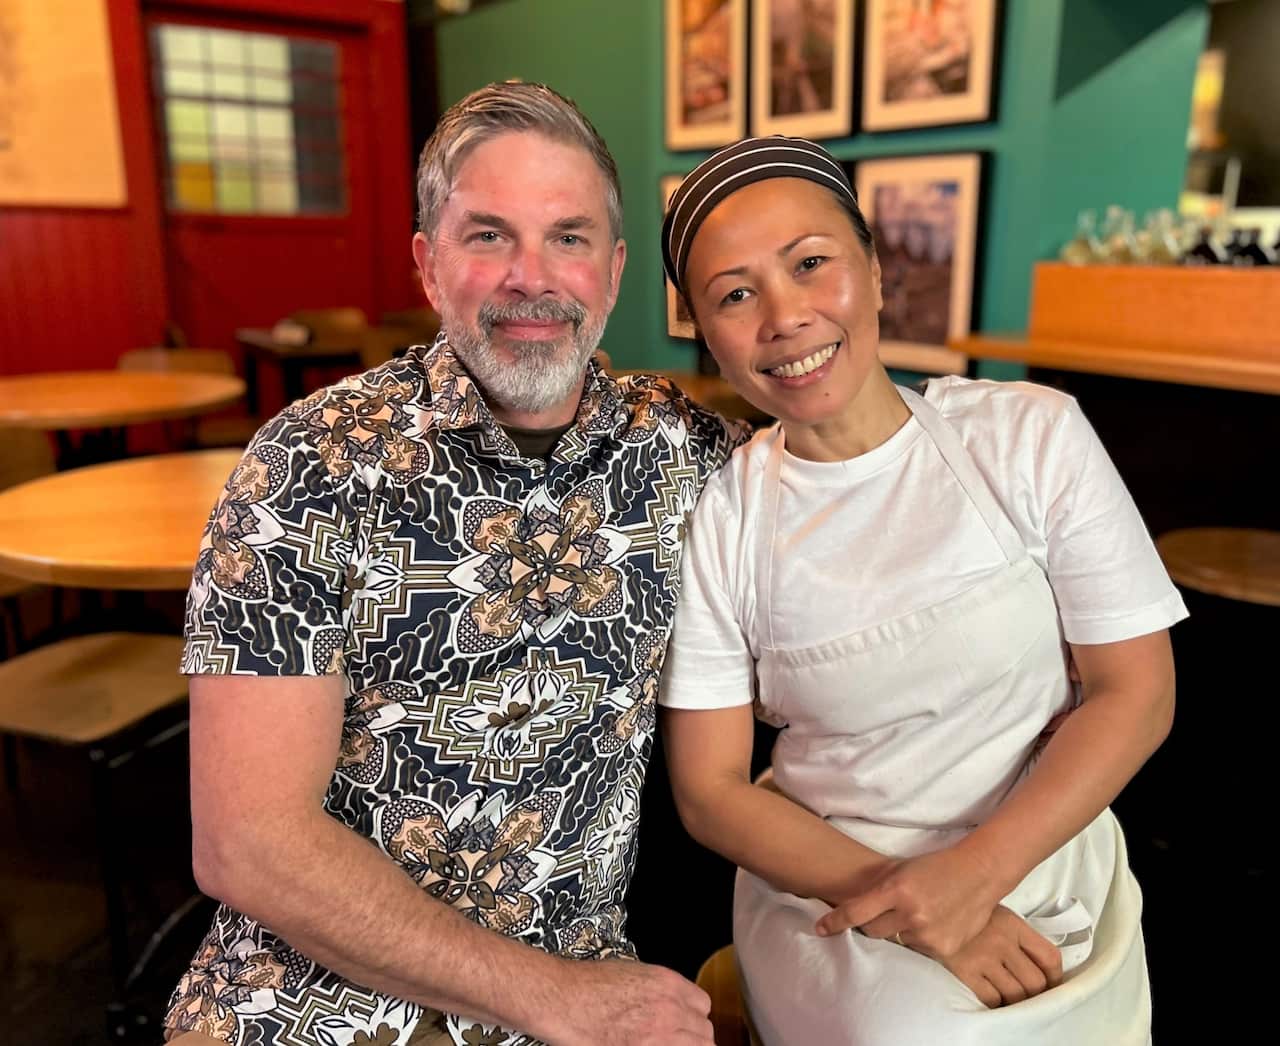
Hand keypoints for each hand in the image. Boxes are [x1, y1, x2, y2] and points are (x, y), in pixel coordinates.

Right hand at [550, 957, 713, 1044]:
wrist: (563, 999)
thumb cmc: (588, 985)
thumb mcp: (634, 973)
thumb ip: (662, 991)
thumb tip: (674, 1008)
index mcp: (668, 984)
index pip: (703, 1006)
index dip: (692, 1017)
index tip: (685, 1026)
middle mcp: (670, 1009)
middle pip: (704, 1033)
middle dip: (692, 1038)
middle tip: (674, 1041)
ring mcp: (659, 1036)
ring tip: (660, 1044)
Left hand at [815, 844, 1003, 958]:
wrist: (979, 874)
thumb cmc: (935, 867)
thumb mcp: (901, 870)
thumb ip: (877, 888)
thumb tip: (848, 906)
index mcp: (895, 889)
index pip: (855, 912)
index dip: (834, 922)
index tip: (820, 929)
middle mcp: (910, 913)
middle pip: (872, 932)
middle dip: (873, 924)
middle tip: (885, 913)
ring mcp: (927, 933)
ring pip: (895, 942)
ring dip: (899, 931)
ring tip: (918, 913)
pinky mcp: (942, 948)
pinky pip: (918, 950)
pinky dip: (920, 939)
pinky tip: (933, 923)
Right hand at [939, 906, 1063, 1008]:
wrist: (923, 908)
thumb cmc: (957, 910)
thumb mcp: (990, 911)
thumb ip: (1013, 932)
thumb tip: (1034, 960)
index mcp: (1012, 923)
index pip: (1049, 956)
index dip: (1055, 977)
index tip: (1051, 983)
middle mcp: (1001, 941)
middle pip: (1035, 982)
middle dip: (1035, 994)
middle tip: (1029, 995)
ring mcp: (983, 958)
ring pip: (1015, 995)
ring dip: (1014, 1001)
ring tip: (1009, 998)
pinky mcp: (964, 971)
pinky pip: (991, 998)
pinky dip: (995, 1003)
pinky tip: (991, 996)